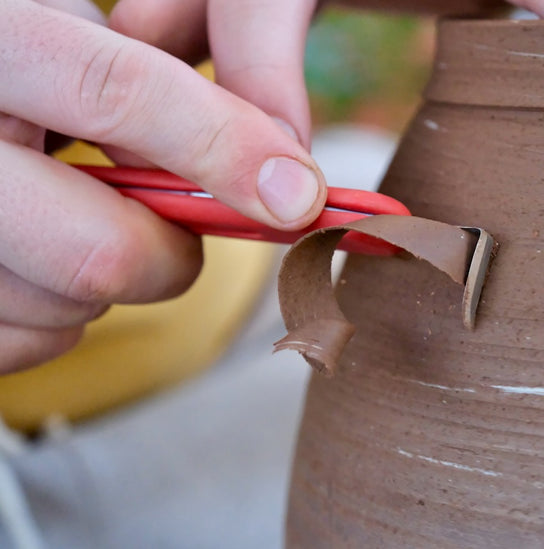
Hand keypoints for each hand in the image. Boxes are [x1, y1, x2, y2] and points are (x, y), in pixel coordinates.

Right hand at [0, 0, 326, 373]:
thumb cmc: (21, 72)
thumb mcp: (75, 35)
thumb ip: (160, 87)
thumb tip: (274, 174)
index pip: (119, 93)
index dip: (223, 147)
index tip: (298, 194)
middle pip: (103, 252)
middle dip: (171, 255)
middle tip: (173, 229)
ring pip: (73, 306)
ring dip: (113, 280)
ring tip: (80, 225)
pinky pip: (30, 345)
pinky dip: (64, 315)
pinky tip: (45, 264)